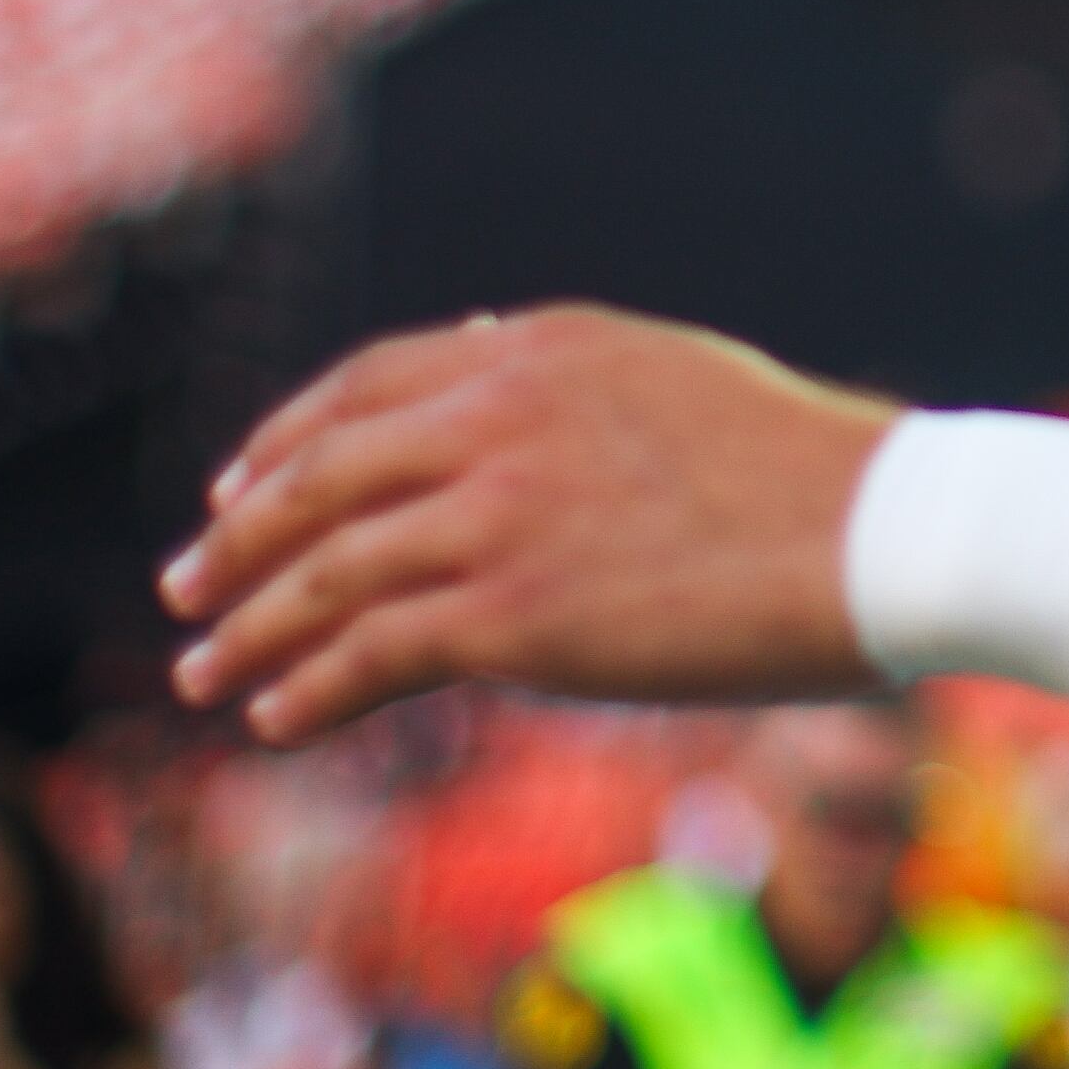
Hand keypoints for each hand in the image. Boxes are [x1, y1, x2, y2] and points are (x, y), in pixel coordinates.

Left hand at [161, 308, 895, 742]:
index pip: (368, 386)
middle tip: (188, 585)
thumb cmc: (812, 475)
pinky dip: (307, 687)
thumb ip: (572, 391)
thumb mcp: (676, 384)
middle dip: (238, 538)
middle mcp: (499, 413)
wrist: (881, 535)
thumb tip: (492, 376)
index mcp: (541, 348)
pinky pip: (368, 652)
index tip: (239, 487)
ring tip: (206, 674)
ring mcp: (498, 511)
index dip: (286, 441)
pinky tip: (277, 719)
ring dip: (249, 628)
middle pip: (319, 476)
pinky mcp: (511, 612)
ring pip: (325, 572)